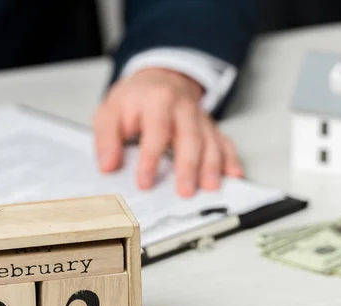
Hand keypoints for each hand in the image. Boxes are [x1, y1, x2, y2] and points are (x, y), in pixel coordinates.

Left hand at [93, 67, 243, 197]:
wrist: (158, 80)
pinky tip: (234, 174)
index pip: (156, 131)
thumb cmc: (134, 101)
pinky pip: (224, 141)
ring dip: (212, 165)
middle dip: (188, 166)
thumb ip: (107, 138)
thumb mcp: (109, 112)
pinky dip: (230, 158)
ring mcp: (199, 118)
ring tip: (210, 187)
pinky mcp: (210, 127)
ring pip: (210, 141)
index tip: (145, 183)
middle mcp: (182, 108)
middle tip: (185, 191)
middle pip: (189, 137)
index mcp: (156, 101)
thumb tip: (108, 165)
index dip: (151, 159)